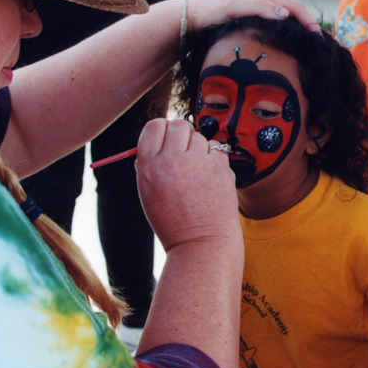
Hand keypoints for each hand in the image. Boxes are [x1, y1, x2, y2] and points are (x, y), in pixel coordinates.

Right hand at [135, 119, 239, 251]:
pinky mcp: (219, 166)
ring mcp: (197, 162)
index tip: (167, 138)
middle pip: (178, 124)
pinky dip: (213, 159)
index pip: (154, 126)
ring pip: (199, 136)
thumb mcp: (148, 193)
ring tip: (197, 173)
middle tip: (184, 151)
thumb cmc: (173, 220)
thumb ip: (150, 165)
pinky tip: (209, 178)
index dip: (162, 130)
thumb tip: (159, 140)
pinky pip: (216, 148)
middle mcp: (171, 160)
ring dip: (198, 149)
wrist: (200, 242)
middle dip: (182, 134)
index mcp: (148, 166)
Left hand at [185, 0, 320, 33]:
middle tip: (319, 44)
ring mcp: (260, 9)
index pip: (294, 6)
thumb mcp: (233, 6)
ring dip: (300, 29)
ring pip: (287, 18)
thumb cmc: (210, 9)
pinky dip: (288, 32)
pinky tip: (290, 43)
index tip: (317, 37)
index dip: (308, 20)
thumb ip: (258, 7)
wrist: (192, 16)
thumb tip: (284, 13)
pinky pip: (277, 24)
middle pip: (294, 11)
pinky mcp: (255, 18)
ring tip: (309, 45)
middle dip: (308, 24)